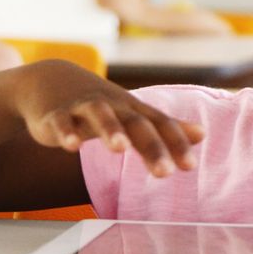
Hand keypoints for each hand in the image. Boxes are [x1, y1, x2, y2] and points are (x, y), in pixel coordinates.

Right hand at [14, 60, 204, 176]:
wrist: (50, 80)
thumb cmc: (101, 103)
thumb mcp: (133, 114)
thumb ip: (166, 127)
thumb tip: (202, 134)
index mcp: (133, 110)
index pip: (161, 125)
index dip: (176, 144)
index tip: (189, 166)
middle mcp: (113, 106)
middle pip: (135, 123)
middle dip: (151, 147)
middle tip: (164, 172)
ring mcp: (83, 107)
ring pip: (99, 115)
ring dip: (110, 129)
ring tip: (120, 149)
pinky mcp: (56, 114)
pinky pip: (61, 121)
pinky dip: (66, 131)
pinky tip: (71, 146)